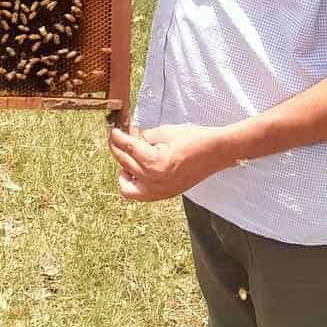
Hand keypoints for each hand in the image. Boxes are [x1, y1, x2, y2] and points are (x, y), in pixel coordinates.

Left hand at [108, 123, 234, 201]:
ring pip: (126, 185)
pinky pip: (139, 195)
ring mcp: (158, 190)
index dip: (116, 137)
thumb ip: (147, 136)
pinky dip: (133, 184)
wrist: (216, 153)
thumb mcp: (167, 131)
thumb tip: (135, 139)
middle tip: (115, 138)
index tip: (111, 130)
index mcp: (153, 161)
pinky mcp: (165, 194)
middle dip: (117, 148)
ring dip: (122, 170)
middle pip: (124, 162)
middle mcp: (152, 179)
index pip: (126, 147)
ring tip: (126, 157)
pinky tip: (136, 172)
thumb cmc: (194, 139)